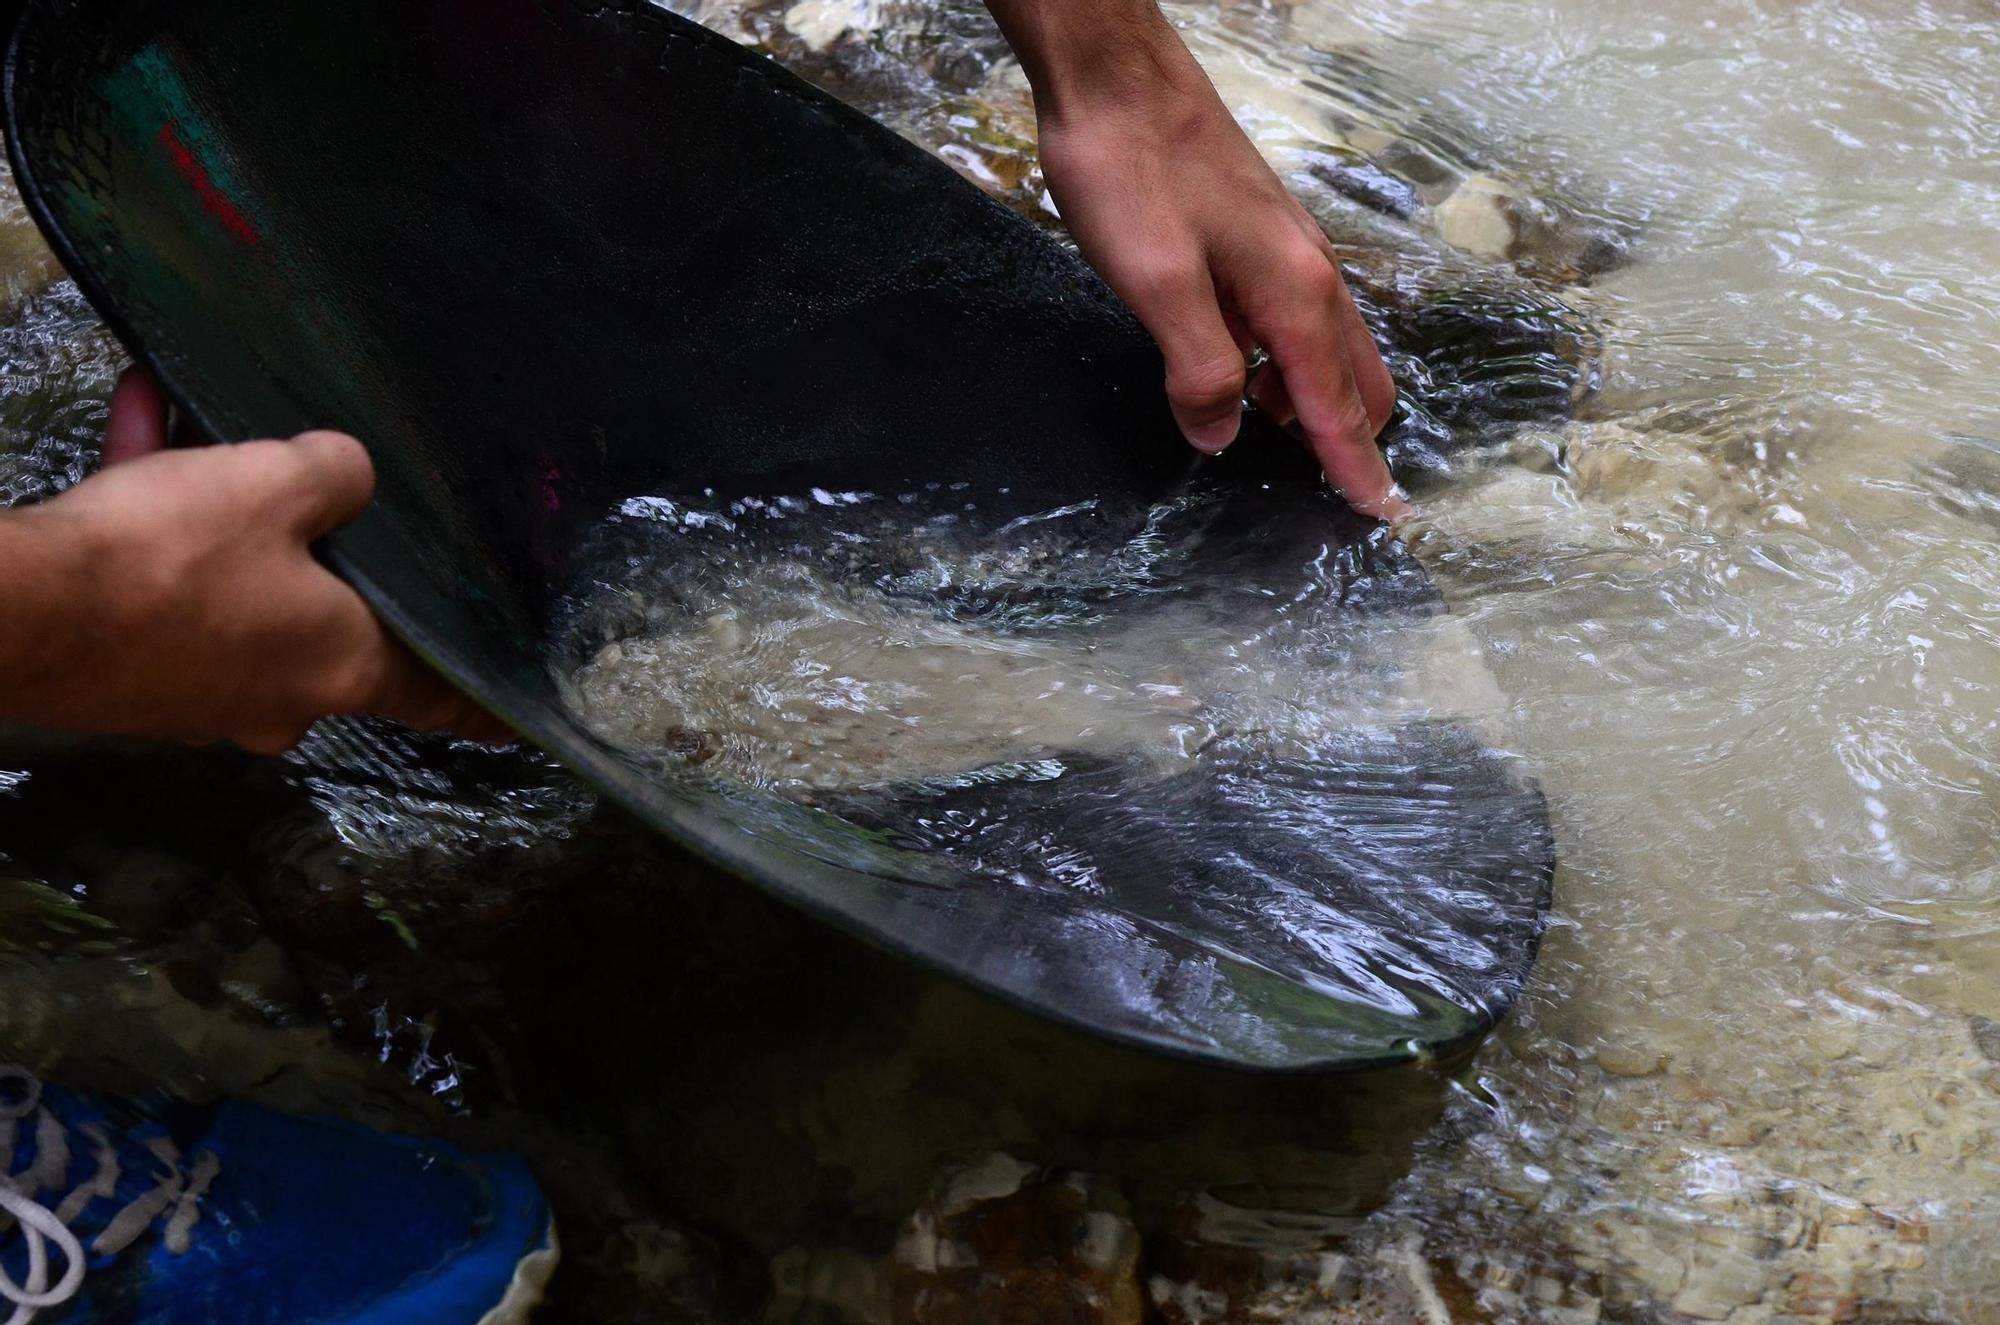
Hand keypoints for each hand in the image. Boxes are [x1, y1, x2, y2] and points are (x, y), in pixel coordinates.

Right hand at [0, 368, 509, 752]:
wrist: (16, 610)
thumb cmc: (170, 558)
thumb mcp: (278, 484)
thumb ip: (338, 476)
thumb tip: (345, 478)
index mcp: (341, 666)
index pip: (436, 696)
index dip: (476, 705)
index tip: (514, 727)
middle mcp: (278, 697)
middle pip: (326, 620)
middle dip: (315, 550)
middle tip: (306, 489)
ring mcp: (200, 691)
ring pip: (233, 586)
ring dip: (215, 507)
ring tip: (191, 424)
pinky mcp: (132, 671)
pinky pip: (164, 584)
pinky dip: (157, 516)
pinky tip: (140, 429)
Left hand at [985, 1, 1406, 519]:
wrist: (1113, 77)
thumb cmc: (1130, 170)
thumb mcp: (1157, 286)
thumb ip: (1200, 371)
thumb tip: (1222, 437)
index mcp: (1296, 295)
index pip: (1339, 408)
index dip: (1356, 469)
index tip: (1383, 517)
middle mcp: (1309, 273)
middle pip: (1354, 381)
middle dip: (1350, 440)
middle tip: (1334, 495)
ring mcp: (1286, 251)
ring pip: (1324, 349)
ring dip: (1312, 402)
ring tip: (1280, 446)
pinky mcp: (1256, 236)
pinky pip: (1292, 319)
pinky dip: (1286, 362)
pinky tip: (1245, 372)